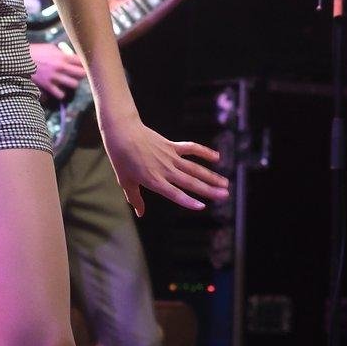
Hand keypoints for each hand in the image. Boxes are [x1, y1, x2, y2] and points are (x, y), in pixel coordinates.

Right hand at [30, 42, 86, 98]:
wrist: (20, 60)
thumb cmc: (35, 52)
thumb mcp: (50, 48)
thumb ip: (61, 53)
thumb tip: (69, 56)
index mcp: (62, 56)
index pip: (81, 61)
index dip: (83, 64)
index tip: (81, 65)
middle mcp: (60, 67)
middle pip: (81, 73)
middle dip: (81, 74)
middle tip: (77, 75)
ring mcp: (54, 77)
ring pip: (74, 84)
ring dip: (72, 84)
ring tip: (68, 82)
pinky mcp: (47, 85)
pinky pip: (60, 94)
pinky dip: (60, 93)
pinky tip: (59, 90)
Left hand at [100, 114, 228, 217]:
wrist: (122, 132)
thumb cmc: (121, 159)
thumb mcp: (125, 181)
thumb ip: (135, 198)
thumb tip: (140, 213)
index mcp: (153, 180)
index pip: (174, 193)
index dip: (188, 201)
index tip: (202, 206)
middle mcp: (165, 170)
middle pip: (190, 182)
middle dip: (209, 190)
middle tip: (224, 196)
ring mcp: (170, 157)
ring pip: (195, 168)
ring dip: (211, 176)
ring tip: (225, 184)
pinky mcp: (172, 146)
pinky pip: (191, 149)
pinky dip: (204, 152)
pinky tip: (217, 157)